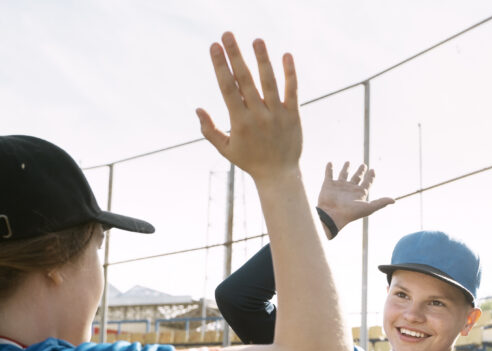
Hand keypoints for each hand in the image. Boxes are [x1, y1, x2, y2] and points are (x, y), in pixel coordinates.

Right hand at [195, 32, 300, 180]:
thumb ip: (209, 130)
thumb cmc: (250, 161)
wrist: (279, 175)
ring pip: (269, 82)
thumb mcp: (225, 149)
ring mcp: (277, 114)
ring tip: (256, 40)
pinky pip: (292, 90)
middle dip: (235, 55)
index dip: (220, 66)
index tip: (214, 47)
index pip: (228, 88)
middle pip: (245, 80)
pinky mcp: (293, 115)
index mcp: (239, 122)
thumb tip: (198, 109)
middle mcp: (258, 115)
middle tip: (228, 34)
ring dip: (262, 59)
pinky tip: (286, 55)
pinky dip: (290, 73)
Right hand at [316, 161, 394, 233]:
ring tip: (348, 162)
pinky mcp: (328, 185)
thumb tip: (394, 201)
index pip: (367, 183)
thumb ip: (380, 203)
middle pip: (357, 178)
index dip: (371, 177)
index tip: (373, 170)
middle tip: (364, 165)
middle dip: (360, 171)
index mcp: (359, 193)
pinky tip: (330, 163)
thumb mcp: (368, 207)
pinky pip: (328, 174)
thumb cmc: (350, 213)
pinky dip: (329, 169)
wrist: (332, 215)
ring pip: (343, 175)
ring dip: (346, 168)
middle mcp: (350, 189)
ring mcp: (339, 186)